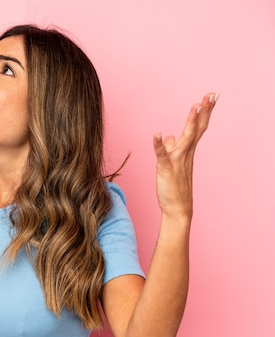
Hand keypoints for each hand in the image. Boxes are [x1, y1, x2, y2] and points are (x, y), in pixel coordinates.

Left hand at [153, 92, 217, 218]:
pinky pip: (162, 154)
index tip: (211, 96)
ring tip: (195, 106)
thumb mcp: (173, 163)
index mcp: (188, 151)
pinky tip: (157, 134)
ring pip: (186, 138)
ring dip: (191, 122)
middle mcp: (186, 153)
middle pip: (197, 128)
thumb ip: (171, 148)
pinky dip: (159, 144)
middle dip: (204, 111)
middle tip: (212, 94)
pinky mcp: (166, 169)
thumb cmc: (175, 186)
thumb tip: (169, 137)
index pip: (198, 127)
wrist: (177, 208)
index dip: (204, 112)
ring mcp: (177, 161)